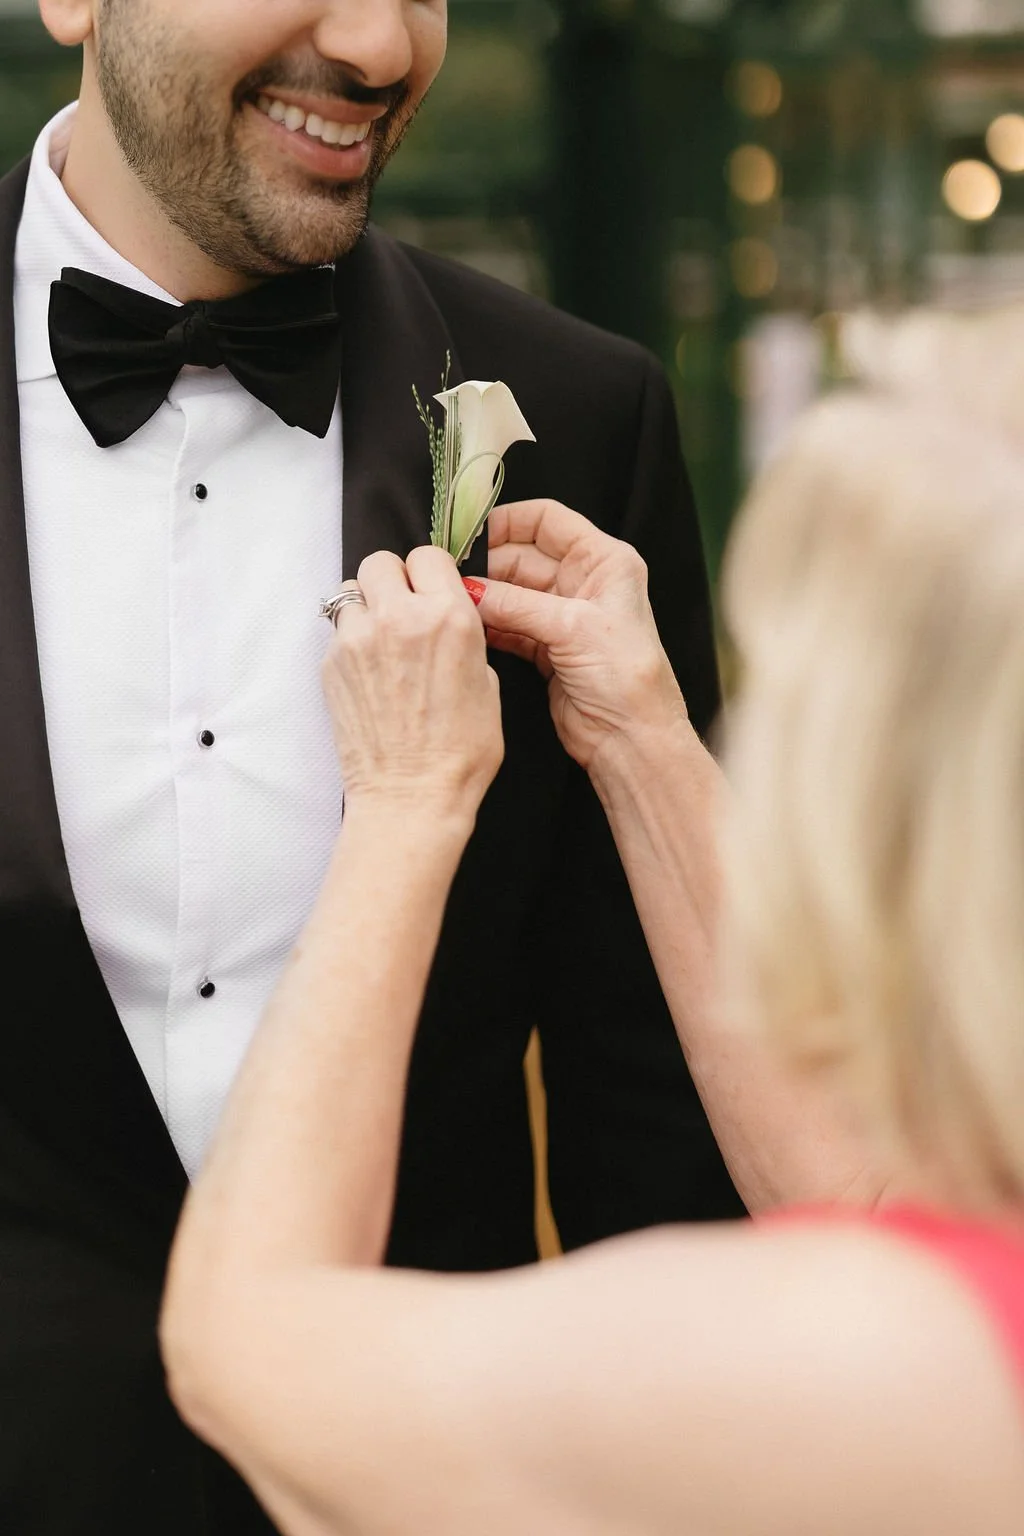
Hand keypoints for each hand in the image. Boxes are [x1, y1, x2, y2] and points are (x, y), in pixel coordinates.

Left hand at [322, 547, 503, 823]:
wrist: (411, 796)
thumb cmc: (460, 753)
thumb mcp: (487, 684)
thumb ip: (464, 637)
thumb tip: (447, 621)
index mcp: (448, 617)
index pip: (427, 556)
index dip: (430, 574)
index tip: (431, 591)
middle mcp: (399, 619)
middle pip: (380, 562)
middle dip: (393, 581)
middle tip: (403, 611)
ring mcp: (358, 640)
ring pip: (352, 592)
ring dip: (367, 609)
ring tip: (382, 643)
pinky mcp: (331, 664)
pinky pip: (339, 631)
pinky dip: (353, 642)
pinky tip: (371, 674)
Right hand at [475, 500, 688, 772]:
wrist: (633, 738)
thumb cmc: (627, 677)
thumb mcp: (572, 627)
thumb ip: (517, 603)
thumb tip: (468, 588)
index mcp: (604, 561)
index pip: (548, 520)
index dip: (508, 521)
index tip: (469, 533)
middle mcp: (584, 582)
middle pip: (522, 556)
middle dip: (487, 566)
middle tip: (452, 576)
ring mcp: (564, 616)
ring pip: (512, 593)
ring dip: (485, 598)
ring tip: (455, 602)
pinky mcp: (548, 648)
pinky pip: (510, 625)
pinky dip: (490, 625)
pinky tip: (469, 627)